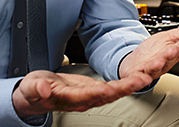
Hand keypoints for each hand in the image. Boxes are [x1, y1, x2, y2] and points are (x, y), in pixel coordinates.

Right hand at [12, 69, 151, 117]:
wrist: (36, 94)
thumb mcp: (32, 87)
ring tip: (146, 77)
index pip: (87, 96)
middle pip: (107, 95)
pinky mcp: (94, 90)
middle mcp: (83, 100)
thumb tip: (42, 90)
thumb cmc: (34, 91)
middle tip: (141, 80)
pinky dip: (126, 83)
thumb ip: (38, 88)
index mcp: (69, 99)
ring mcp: (90, 96)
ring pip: (114, 92)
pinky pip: (113, 88)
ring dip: (130, 86)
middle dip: (125, 88)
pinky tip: (138, 78)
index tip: (112, 89)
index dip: (100, 93)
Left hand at [118, 17, 178, 80]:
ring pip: (154, 69)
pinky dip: (138, 80)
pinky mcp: (136, 75)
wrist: (135, 64)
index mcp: (173, 53)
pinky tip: (140, 79)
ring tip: (159, 62)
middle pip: (169, 58)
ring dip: (157, 66)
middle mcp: (163, 63)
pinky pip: (136, 79)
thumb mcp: (171, 37)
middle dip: (172, 54)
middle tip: (175, 48)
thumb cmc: (154, 52)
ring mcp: (150, 70)